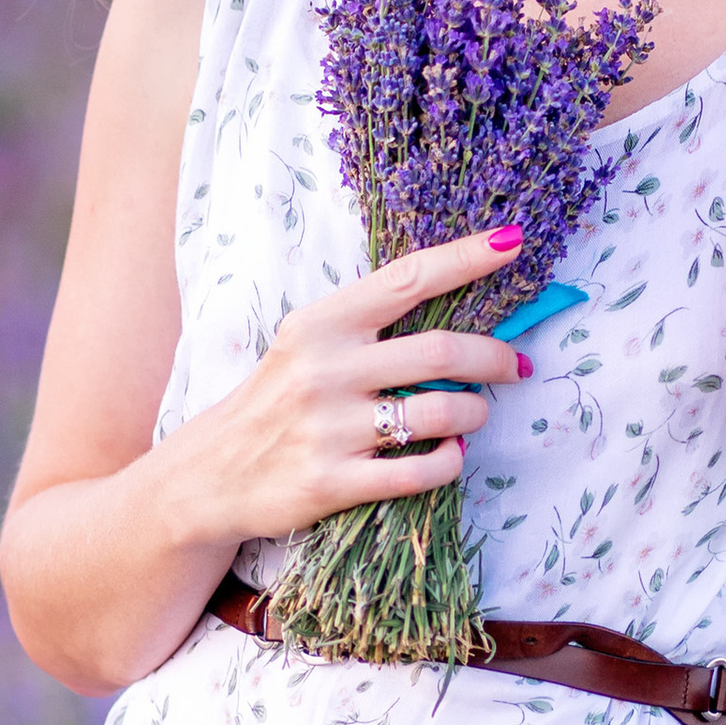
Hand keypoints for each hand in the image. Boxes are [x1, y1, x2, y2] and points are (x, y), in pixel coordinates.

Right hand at [174, 227, 527, 545]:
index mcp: (322, 324)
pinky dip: (451, 461)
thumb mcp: (306, 347)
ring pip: (441, 413)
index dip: (466, 257)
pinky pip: (423, 471)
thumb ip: (367, 329)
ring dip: (475, 414)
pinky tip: (448, 454)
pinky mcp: (333, 482)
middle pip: (441, 351)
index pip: (407, 279)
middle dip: (493, 357)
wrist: (212, 475)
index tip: (512, 242)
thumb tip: (459, 315)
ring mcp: (329, 429)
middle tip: (514, 366)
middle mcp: (325, 370)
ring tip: (473, 416)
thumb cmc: (276, 403)